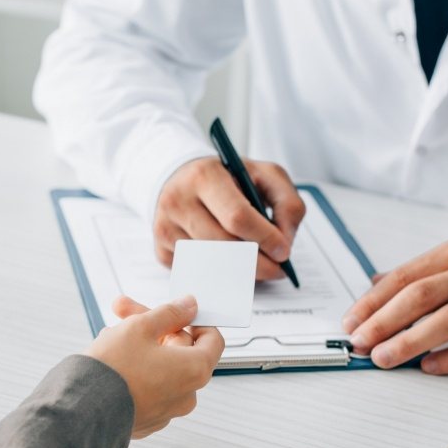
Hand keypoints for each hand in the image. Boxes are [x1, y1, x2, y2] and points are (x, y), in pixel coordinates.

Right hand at [86, 295, 224, 437]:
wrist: (81, 412)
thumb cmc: (113, 370)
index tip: (174, 311)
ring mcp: (167, 411)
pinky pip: (148, 387)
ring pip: (160, 367)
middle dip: (153, 327)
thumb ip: (169, 313)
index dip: (194, 320)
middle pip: (180, 350)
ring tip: (109, 335)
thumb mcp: (140, 327)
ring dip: (139, 346)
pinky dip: (135, 371)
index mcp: (195, 370)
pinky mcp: (147, 420)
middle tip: (123, 311)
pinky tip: (111, 360)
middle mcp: (187, 394)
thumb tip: (189, 306)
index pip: (212, 339)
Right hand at [154, 156, 305, 280]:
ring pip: (210, 264)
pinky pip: (196, 272)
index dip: (264, 239)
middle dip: (257, 263)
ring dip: (239, 271)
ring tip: (256, 264)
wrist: (181, 177)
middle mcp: (178, 200)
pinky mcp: (161, 249)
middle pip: (224, 246)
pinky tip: (228, 261)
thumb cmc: (227, 178)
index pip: (237, 216)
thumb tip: (285, 242)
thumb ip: (287, 203)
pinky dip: (218, 272)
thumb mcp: (264, 175)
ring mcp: (165, 227)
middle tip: (276, 269)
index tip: (283, 252)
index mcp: (204, 176)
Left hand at [342, 226, 447, 374]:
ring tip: (384, 358)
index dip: (372, 301)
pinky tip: (430, 367)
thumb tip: (378, 282)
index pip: (404, 277)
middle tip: (359, 343)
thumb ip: (423, 268)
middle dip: (382, 322)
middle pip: (419, 297)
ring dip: (410, 341)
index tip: (352, 321)